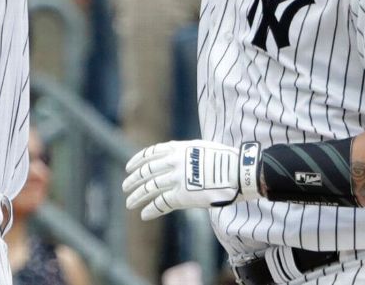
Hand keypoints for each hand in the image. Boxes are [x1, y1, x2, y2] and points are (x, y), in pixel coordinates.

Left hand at [122, 140, 254, 220]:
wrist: (238, 171)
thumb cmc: (226, 160)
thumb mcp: (203, 148)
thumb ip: (188, 153)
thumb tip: (181, 157)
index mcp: (178, 149)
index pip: (150, 153)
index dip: (137, 161)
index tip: (129, 167)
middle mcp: (173, 162)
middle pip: (146, 171)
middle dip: (134, 180)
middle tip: (125, 187)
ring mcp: (176, 178)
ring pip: (149, 188)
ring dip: (137, 196)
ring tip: (129, 203)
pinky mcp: (182, 195)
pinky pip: (161, 203)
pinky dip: (151, 209)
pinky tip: (144, 215)